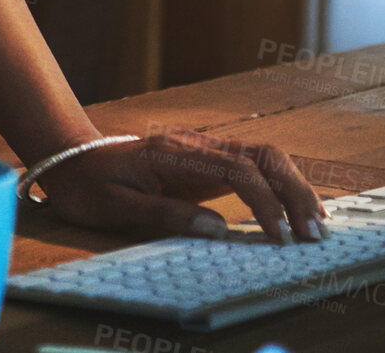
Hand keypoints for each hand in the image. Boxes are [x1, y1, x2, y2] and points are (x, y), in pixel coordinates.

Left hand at [34, 128, 329, 245]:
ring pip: (263, 156)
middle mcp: (195, 145)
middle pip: (261, 155)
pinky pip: (252, 166)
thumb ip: (163, 215)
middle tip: (313, 234)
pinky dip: (280, 184)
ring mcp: (203, 150)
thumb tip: (217, 229)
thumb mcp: (114, 207)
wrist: (68, 156)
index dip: (264, 202)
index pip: (236, 170)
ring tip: (315, 224)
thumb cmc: (88, 184)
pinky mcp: (205, 162)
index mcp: (175, 154)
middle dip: (293, 192)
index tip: (278, 238)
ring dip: (293, 186)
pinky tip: (294, 210)